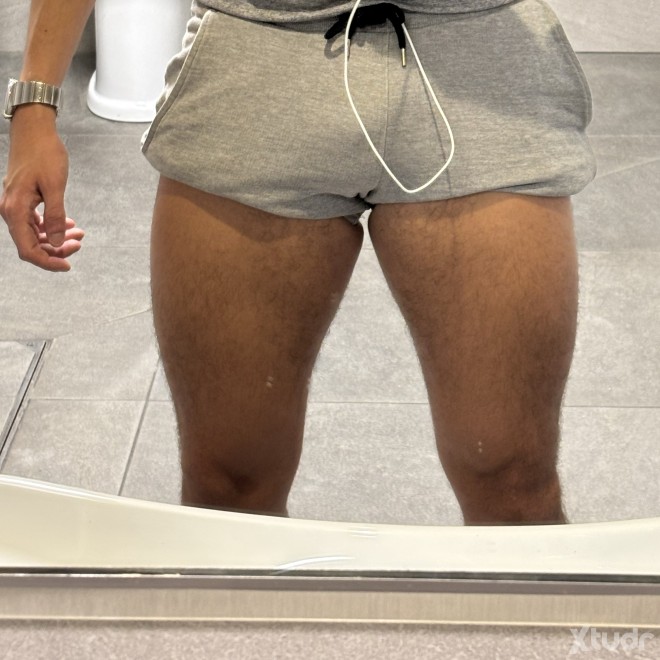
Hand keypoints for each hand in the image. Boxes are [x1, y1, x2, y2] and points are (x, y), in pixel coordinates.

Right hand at [0, 106, 83, 271]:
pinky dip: (52, 226)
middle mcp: (11, 210)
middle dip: (56, 249)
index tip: (68, 266)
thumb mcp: (54, 187)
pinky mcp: (23, 199)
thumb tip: (56, 242)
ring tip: (79, 234)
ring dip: (56, 238)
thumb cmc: (44, 153)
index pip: (29, 249)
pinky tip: (68, 224)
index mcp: (16, 210)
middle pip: (32, 244)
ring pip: (35, 233)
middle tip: (79, 244)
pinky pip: (36, 221)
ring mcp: (16, 205)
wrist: (34, 129)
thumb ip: (55, 216)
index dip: (48, 262)